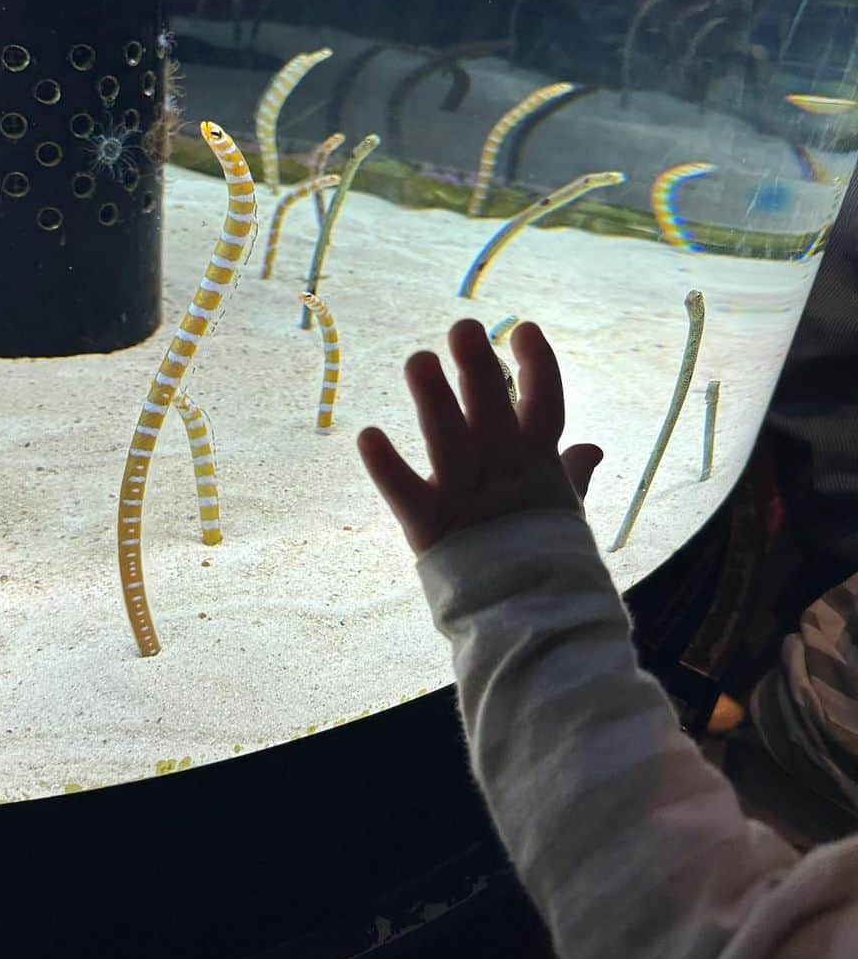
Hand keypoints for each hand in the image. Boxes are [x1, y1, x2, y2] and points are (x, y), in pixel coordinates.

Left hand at [358, 319, 602, 556]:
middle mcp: (505, 478)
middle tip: (462, 326)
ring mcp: (468, 502)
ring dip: (432, 399)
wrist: (537, 632)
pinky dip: (385, 465)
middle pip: (491, 412)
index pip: (544, 406)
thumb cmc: (546, 565)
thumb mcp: (562, 514)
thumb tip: (592, 447)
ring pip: (449, 441)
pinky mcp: (432, 530)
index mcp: (539, 470)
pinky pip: (406, 492)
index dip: (537, 365)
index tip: (524, 329)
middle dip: (478, 368)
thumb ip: (570, 475)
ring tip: (418, 361)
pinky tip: (365, 435)